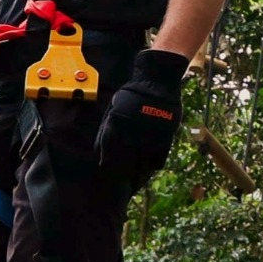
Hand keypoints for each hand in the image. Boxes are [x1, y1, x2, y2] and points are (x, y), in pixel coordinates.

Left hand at [96, 49, 187, 180]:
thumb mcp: (113, 108)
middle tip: (121, 181)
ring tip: (135, 180)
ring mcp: (149, 134)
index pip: (108, 152)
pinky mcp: (165, 135)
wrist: (157, 80)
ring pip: (142, 163)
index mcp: (116, 124)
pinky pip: (159, 157)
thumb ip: (105, 130)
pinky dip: (154, 165)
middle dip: (121, 174)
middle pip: (124, 161)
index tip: (107, 173)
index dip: (107, 166)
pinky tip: (150, 168)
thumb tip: (97, 152)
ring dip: (138, 174)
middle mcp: (131, 131)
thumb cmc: (132, 95)